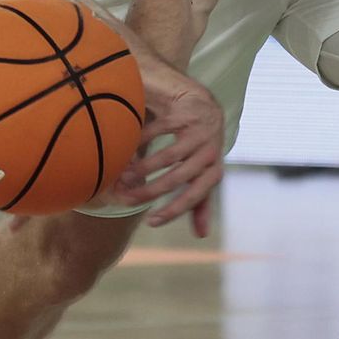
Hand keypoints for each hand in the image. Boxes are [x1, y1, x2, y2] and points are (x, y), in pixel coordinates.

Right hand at [113, 60, 223, 236]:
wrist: (202, 103)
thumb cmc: (200, 146)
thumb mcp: (203, 172)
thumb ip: (201, 200)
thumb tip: (200, 236)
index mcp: (214, 168)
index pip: (196, 196)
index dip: (173, 210)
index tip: (151, 221)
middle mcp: (211, 149)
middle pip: (178, 177)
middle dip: (150, 190)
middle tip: (127, 198)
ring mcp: (198, 130)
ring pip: (169, 155)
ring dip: (143, 167)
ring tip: (123, 175)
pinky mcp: (185, 112)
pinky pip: (160, 130)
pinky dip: (142, 139)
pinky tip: (127, 146)